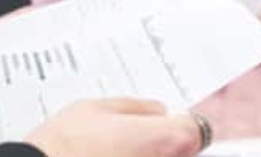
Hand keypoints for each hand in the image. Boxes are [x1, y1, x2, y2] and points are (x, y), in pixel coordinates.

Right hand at [24, 99, 204, 156]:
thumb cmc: (65, 146)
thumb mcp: (95, 108)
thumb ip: (134, 107)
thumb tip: (156, 111)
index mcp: (165, 139)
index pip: (195, 129)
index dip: (180, 122)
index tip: (166, 122)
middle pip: (182, 152)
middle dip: (163, 145)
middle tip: (132, 139)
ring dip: (147, 156)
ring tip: (110, 151)